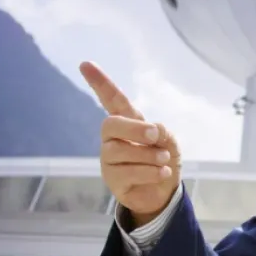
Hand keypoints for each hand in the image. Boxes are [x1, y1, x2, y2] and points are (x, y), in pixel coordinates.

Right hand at [80, 61, 181, 227]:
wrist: (165, 191)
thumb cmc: (164, 159)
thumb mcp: (170, 140)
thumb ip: (161, 131)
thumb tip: (150, 130)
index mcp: (127, 122)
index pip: (112, 99)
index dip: (100, 82)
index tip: (85, 64)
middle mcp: (113, 138)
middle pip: (110, 124)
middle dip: (135, 129)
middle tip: (156, 135)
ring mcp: (109, 160)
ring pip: (120, 151)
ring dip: (149, 155)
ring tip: (164, 160)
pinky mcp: (112, 180)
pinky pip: (128, 173)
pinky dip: (150, 172)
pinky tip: (161, 173)